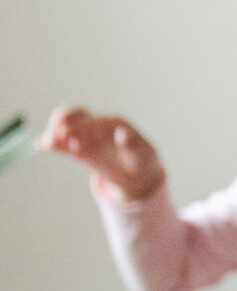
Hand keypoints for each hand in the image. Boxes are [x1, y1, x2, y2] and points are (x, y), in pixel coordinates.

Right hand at [41, 106, 166, 202]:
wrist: (137, 174)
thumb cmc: (142, 162)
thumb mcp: (142, 156)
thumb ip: (132, 144)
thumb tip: (122, 133)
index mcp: (115, 123)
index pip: (97, 120)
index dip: (86, 129)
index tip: (80, 140)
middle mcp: (98, 124)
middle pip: (77, 116)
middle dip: (66, 124)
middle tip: (59, 137)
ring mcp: (85, 134)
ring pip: (65, 126)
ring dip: (54, 132)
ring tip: (49, 144)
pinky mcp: (76, 147)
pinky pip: (60, 142)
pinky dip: (49, 142)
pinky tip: (41, 146)